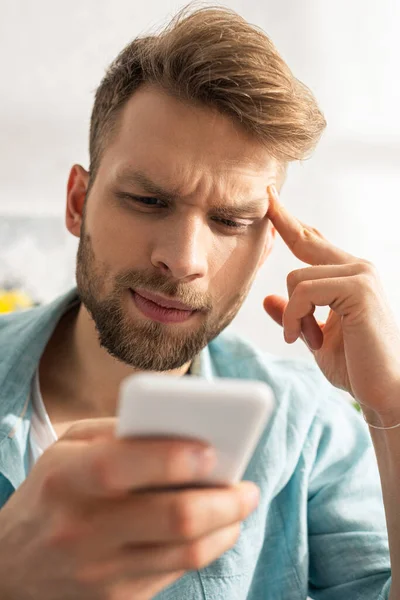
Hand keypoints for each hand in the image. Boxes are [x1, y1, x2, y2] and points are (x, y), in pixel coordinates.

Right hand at [0, 419, 258, 599]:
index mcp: (65, 478)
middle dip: (224, 500)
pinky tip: (216, 528)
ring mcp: (99, 571)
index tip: (213, 449)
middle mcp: (81, 529)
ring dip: (227, 526)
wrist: (12, 565)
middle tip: (247, 487)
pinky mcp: (117, 598)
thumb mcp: (69, 447)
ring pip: (185, 552)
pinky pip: (176, 572)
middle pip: (172, 517)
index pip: (122, 466)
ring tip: (241, 505)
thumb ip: (119, 432)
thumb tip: (184, 430)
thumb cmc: (52, 490)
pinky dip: (206, 547)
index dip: (173, 457)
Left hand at [263, 185, 399, 423]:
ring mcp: (360, 275)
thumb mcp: (314, 338)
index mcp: (349, 276)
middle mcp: (357, 268)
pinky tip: (308, 339)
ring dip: (294, 315)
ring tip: (307, 338)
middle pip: (308, 238)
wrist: (385, 391)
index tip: (271, 200)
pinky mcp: (358, 288)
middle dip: (282, 220)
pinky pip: (304, 293)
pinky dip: (296, 319)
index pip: (314, 242)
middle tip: (266, 195)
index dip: (291, 222)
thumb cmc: (356, 366)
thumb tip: (268, 298)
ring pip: (297, 278)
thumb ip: (294, 315)